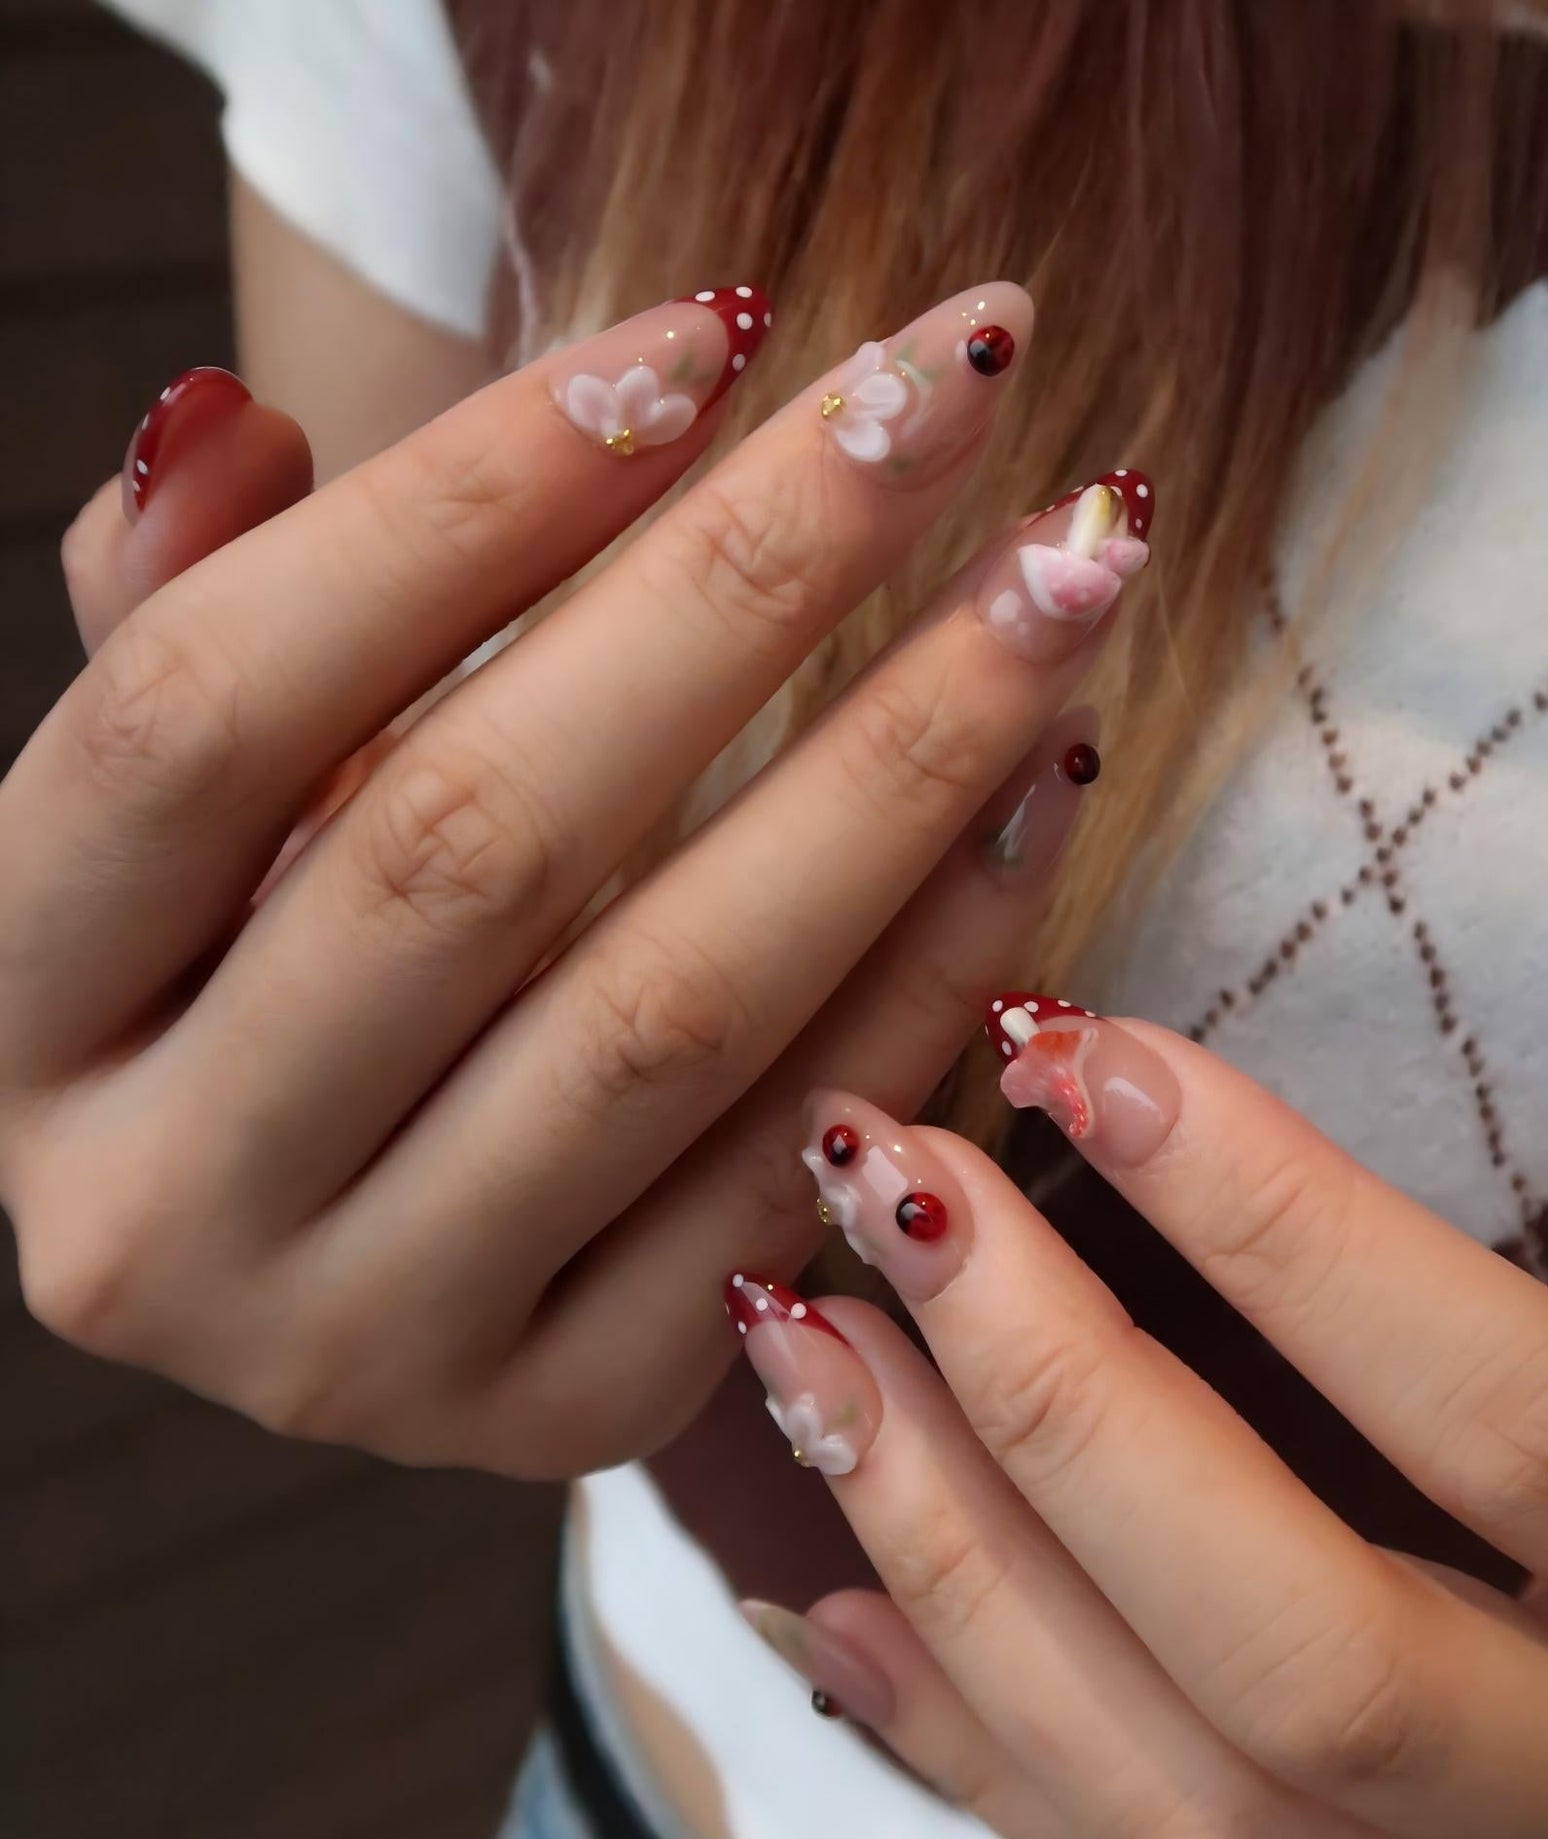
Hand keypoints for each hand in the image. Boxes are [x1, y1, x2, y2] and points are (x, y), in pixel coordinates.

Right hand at [4, 284, 1157, 1474]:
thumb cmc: (274, 967)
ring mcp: (367, 1344)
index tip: (704, 339)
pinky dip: (937, 968)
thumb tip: (233, 425)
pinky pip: (789, 1162)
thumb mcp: (190, 812)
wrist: (336, 1249)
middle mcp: (158, 1209)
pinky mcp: (565, 1411)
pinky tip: (1043, 791)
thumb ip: (187, 616)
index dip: (457, 508)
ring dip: (900, 767)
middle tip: (954, 389)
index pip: (207, 713)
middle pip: (467, 849)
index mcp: (19, 1011)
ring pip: (667, 1015)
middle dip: (747, 586)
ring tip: (1064, 580)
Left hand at [732, 997, 1547, 1838]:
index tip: (1085, 1054)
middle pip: (1319, 1665)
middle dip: (1064, 1405)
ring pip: (1188, 1811)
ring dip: (960, 1564)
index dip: (1293, 1238)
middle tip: (894, 1184)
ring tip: (803, 1339)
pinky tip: (827, 1589)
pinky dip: (965, 1737)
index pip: (1530, 1438)